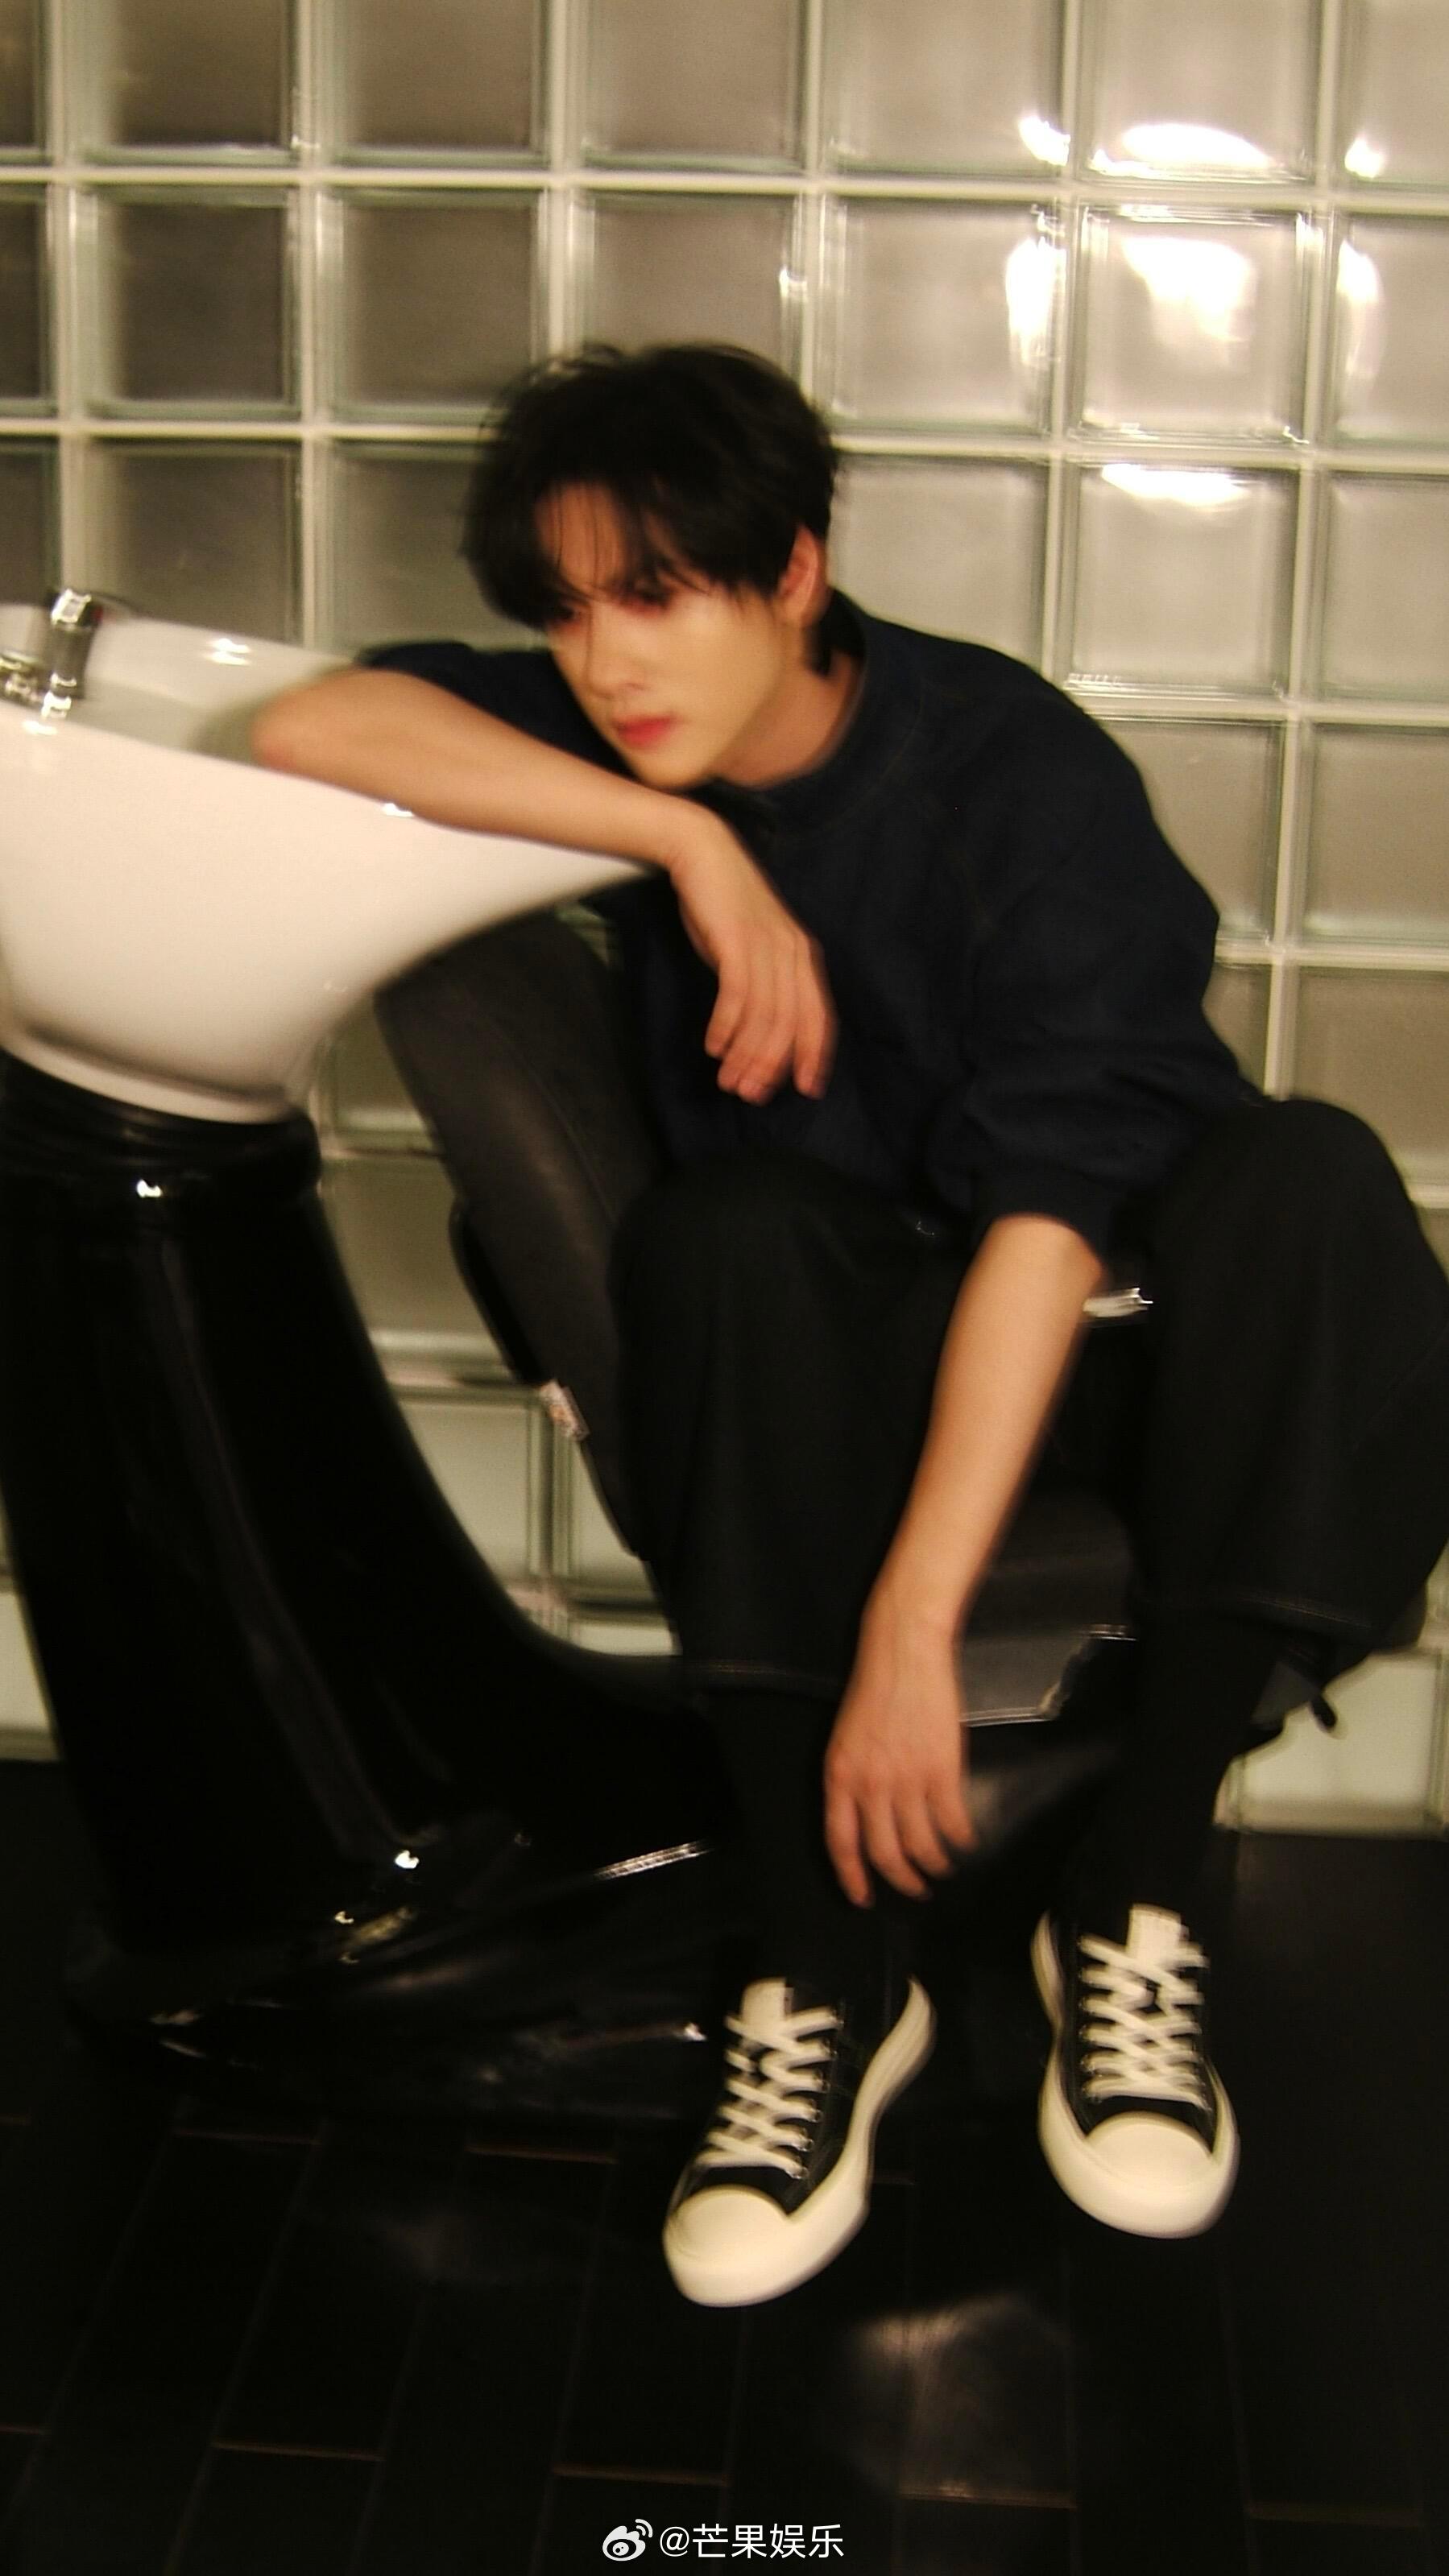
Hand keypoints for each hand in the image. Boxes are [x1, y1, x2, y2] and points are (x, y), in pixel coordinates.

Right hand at [669, 820, 834, 1104]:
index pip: (819, 1016)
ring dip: (746, 1053)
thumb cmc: (725, 905)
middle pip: (791, 1023)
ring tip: (729, 1079)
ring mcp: (767, 946)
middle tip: (750, 1092)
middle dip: (771, 1064)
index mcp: (803, 956)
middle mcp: (793, 952)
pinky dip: (727, 1026)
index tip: (806, 1087)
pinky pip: (738, 995)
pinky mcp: (738, 941)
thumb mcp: (754, 945)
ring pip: (765, 1015)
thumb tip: (759, 1028)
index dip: (814, 1054)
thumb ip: (764, 981)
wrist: (703, 852)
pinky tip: (714, 1046)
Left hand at [822, 1591, 975, 1906]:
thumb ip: (853, 1777)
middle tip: (916, 1891)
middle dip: (901, 1881)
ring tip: (943, 1868)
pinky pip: (952, 1822)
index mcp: (838, 1775)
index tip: (863, 1897)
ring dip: (935, 1864)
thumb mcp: (847, 1737)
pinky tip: (965, 1841)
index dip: (852, 1876)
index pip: (839, 1841)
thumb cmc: (875, 1687)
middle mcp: (868, 1786)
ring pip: (920, 1845)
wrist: (903, 1651)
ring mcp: (906, 1780)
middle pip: (883, 1853)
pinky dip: (961, 1838)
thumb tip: (868, 1815)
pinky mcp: (941, 1771)